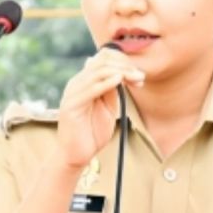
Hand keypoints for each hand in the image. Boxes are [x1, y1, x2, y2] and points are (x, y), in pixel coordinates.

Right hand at [55, 47, 144, 169]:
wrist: (76, 155)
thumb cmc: (92, 133)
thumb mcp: (108, 107)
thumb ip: (112, 90)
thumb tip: (119, 73)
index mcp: (85, 81)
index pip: (103, 58)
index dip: (124, 62)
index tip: (139, 76)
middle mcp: (77, 83)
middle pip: (102, 61)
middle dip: (125, 66)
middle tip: (140, 78)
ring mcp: (73, 92)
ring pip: (98, 71)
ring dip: (121, 72)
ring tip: (136, 80)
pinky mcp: (71, 105)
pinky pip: (90, 88)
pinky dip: (107, 82)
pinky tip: (119, 81)